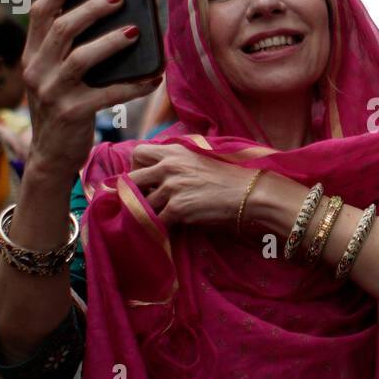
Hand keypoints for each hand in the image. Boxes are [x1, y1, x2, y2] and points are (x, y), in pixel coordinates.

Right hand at [22, 0, 161, 179]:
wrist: (51, 156)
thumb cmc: (63, 107)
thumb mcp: (55, 77)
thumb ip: (68, 50)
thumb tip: (110, 17)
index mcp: (32, 56)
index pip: (39, 13)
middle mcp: (37, 71)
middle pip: (63, 29)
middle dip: (92, 9)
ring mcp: (52, 93)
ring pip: (81, 57)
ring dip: (111, 42)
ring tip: (135, 31)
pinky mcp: (72, 113)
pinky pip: (108, 93)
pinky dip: (134, 85)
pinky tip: (154, 78)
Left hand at [126, 143, 256, 227]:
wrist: (248, 192)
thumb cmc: (229, 176)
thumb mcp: (201, 157)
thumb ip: (179, 160)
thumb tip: (160, 171)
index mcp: (175, 151)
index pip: (138, 153)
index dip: (135, 167)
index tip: (144, 179)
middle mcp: (169, 166)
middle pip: (130, 179)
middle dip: (131, 193)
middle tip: (141, 201)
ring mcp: (171, 187)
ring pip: (142, 203)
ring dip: (148, 212)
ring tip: (161, 216)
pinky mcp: (177, 207)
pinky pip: (156, 220)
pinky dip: (159, 225)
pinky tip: (169, 226)